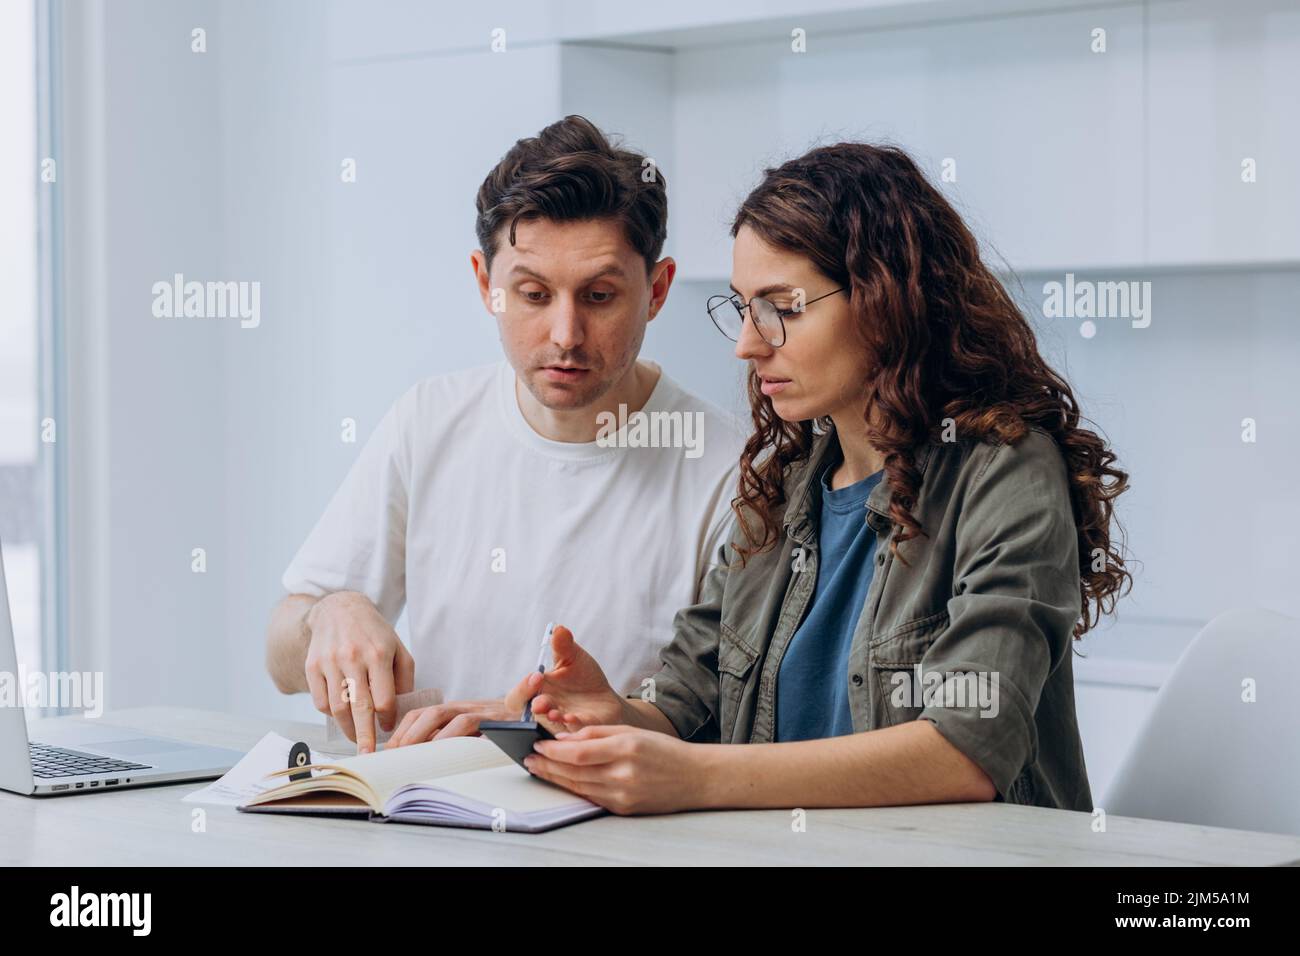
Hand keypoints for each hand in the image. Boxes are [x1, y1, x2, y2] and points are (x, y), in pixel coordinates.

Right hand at [303, 591, 414, 753]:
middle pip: (359, 708)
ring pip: (337, 708)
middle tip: (367, 756)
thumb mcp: (398, 649)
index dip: (387, 719)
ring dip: (346, 729)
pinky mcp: (312, 666)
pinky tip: (340, 715)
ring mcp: (329, 662)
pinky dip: (330, 714)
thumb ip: (404, 679)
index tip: (388, 729)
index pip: (384, 699)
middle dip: (364, 736)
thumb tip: (402, 712)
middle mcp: (353, 658)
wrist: (340, 609)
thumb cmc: (374, 634)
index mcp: (379, 654)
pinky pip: (320, 700)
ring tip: (356, 738)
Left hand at [386, 699, 514, 746]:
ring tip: (416, 755)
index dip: (403, 730)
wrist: (536, 717)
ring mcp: (482, 712)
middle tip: (397, 756)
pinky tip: (448, 754)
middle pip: (430, 713)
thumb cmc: (501, 731)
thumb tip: (420, 758)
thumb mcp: (471, 734)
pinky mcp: (497, 720)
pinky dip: (456, 738)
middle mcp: (466, 707)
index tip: (389, 751)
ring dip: (428, 736)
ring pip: (448, 716)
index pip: (421, 714)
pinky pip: (473, 726)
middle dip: (409, 734)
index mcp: (455, 710)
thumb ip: (449, 739)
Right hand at [505, 625, 628, 735]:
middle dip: (535, 706)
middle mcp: (545, 709)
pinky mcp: (579, 730)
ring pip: (549, 726)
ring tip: (556, 713)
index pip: (518, 696)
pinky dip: (572, 726)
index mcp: (538, 691)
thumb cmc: (583, 679)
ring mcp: (561, 722)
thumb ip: (564, 645)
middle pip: (528, 715)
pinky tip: (575, 717)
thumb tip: (558, 629)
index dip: (523, 688)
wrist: (605, 697)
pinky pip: (572, 732)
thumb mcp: (574, 658)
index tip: (537, 676)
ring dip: (551, 719)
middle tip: (541, 700)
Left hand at [524, 725, 703, 814]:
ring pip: (578, 787)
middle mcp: (622, 774)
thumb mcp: (633, 731)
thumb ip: (597, 732)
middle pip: (573, 772)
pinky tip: (562, 781)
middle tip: (529, 758)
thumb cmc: (665, 751)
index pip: (578, 752)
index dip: (553, 750)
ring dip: (554, 778)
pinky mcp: (623, 809)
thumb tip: (565, 738)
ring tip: (538, 769)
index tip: (537, 744)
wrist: (696, 778)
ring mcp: (623, 795)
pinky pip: (591, 798)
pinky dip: (573, 788)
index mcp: (625, 749)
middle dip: (547, 765)